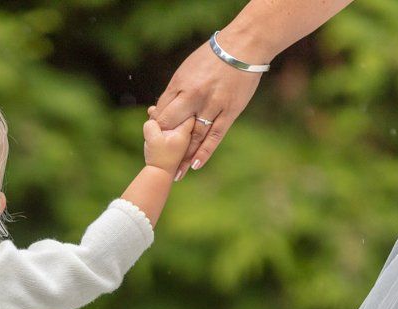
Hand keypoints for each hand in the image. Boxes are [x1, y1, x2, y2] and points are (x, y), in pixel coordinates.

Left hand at [152, 42, 262, 178]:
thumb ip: (176, 90)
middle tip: (160, 162)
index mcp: (180, 84)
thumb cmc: (213, 56)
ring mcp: (212, 105)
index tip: (154, 140)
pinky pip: (215, 137)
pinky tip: (195, 166)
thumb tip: (161, 108)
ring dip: (184, 157)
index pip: (162, 112)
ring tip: (176, 173)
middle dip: (166, 145)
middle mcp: (193, 96)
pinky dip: (204, 152)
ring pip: (194, 137)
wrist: (243, 45)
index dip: (156, 128)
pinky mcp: (229, 112)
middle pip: (173, 126)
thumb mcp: (187, 69)